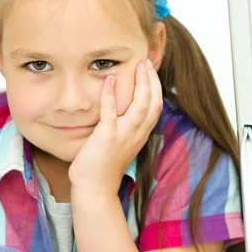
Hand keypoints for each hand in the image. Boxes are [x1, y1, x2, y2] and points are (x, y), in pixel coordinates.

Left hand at [68, 59, 162, 198]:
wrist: (95, 189)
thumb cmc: (103, 167)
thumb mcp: (120, 145)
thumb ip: (125, 129)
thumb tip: (121, 112)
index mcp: (140, 136)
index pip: (156, 107)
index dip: (156, 87)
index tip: (150, 71)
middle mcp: (136, 134)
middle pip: (153, 102)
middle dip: (151, 80)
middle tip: (145, 62)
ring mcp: (123, 136)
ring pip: (140, 105)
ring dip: (140, 83)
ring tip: (136, 66)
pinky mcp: (106, 137)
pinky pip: (110, 112)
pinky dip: (110, 94)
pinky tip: (109, 80)